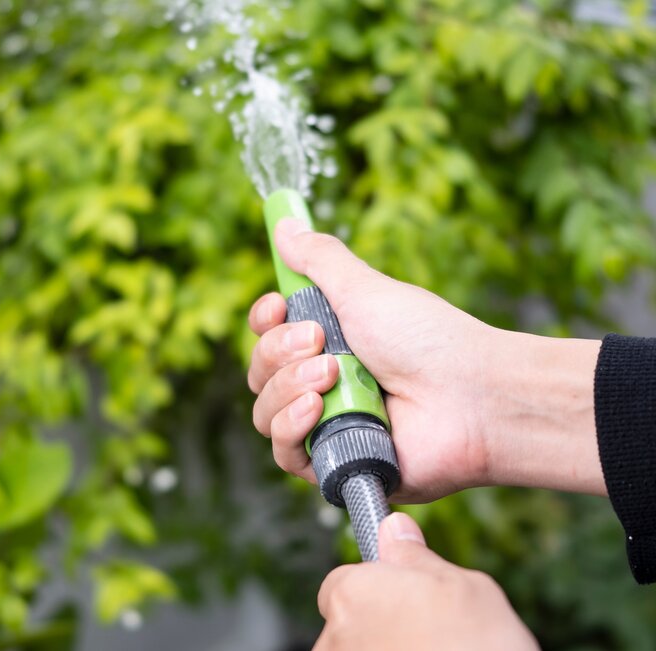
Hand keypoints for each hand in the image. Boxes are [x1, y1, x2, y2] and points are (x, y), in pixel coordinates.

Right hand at [249, 219, 604, 499]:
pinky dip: (290, 427)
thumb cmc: (426, 340)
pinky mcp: (335, 463)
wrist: (470, 397)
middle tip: (320, 341)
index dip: (264, 321)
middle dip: (279, 352)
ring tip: (331, 375)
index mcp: (330, 340)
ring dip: (287, 387)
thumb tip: (285, 222)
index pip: (268, 335)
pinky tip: (316, 410)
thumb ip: (319, 259)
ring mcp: (328, 425)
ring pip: (264, 413)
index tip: (276, 307)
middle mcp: (323, 383)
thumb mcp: (365, 290)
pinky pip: (284, 453)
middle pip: (259, 372)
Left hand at [314, 512, 537, 650]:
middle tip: (430, 637)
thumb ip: (415, 557)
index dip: (376, 589)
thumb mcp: (463, 587)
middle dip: (379, 627)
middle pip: (347, 626)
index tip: (406, 599)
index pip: (343, 582)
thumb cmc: (480, 648)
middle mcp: (334, 639)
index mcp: (351, 593)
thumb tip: (394, 528)